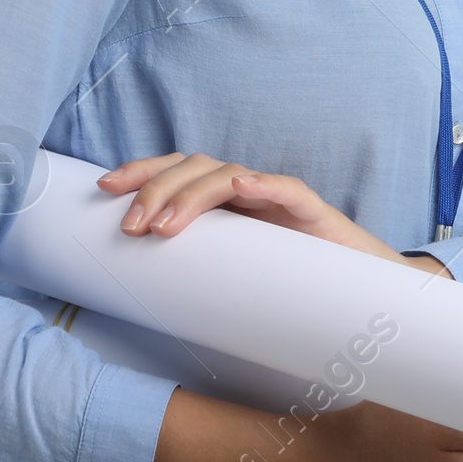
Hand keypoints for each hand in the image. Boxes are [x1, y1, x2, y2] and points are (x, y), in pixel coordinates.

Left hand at [96, 152, 450, 276]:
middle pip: (193, 166)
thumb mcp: (230, 278)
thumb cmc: (288, 286)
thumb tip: (137, 292)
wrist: (359, 295)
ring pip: (228, 174)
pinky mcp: (312, 212)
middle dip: (155, 189)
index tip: (103, 188)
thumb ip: (197, 274)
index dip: (141, 172)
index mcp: (223, 203)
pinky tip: (243, 188)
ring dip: (191, 194)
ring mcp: (276, 198)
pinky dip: (263, 184)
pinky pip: (287, 190)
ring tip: (165, 226)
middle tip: (131, 227)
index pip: (177, 170)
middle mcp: (246, 191)